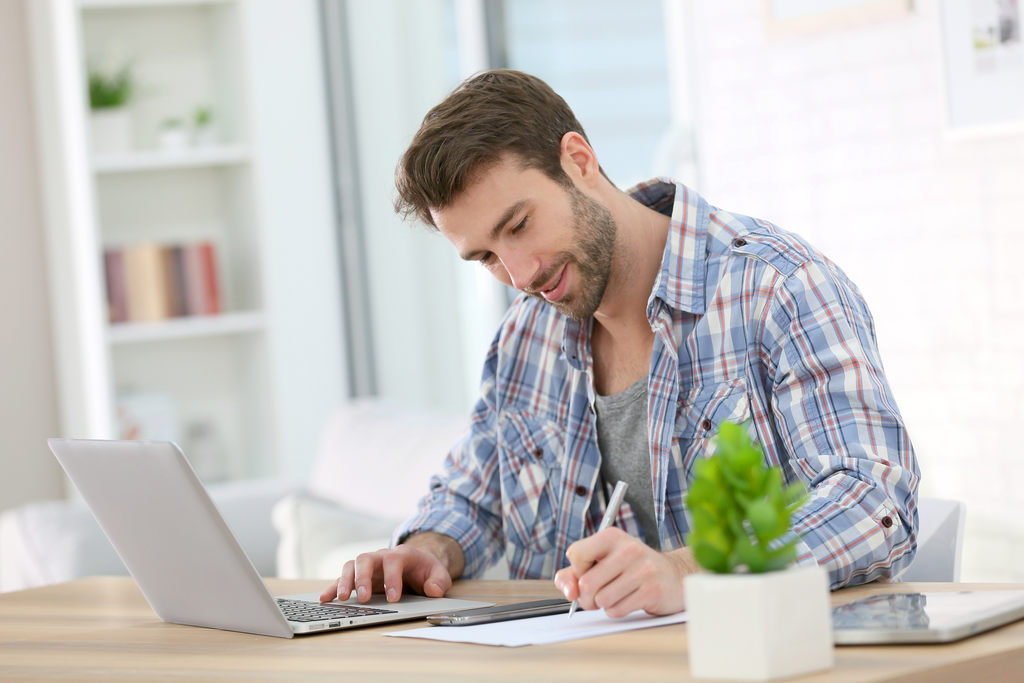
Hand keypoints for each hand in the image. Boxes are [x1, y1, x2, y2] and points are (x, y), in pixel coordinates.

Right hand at [318, 531, 464, 603]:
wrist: (416, 563)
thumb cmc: (426, 569)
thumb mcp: (439, 574)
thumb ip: (439, 581)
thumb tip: (433, 590)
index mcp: (401, 554)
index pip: (393, 561)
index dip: (392, 579)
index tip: (393, 598)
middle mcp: (380, 556)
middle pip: (366, 559)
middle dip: (364, 578)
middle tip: (365, 598)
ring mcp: (368, 565)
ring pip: (351, 566)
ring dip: (346, 581)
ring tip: (343, 598)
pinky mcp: (359, 576)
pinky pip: (342, 578)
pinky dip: (333, 588)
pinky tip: (325, 598)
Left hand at [553, 527, 699, 616]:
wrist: (673, 575)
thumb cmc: (632, 569)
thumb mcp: (602, 561)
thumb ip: (574, 575)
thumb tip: (569, 591)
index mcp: (611, 536)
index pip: (576, 554)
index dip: (577, 570)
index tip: (588, 572)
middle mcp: (628, 549)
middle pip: (586, 583)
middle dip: (587, 597)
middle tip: (598, 594)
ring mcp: (642, 569)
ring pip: (601, 599)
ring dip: (604, 605)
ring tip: (616, 595)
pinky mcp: (652, 590)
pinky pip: (617, 610)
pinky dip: (617, 610)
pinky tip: (628, 600)